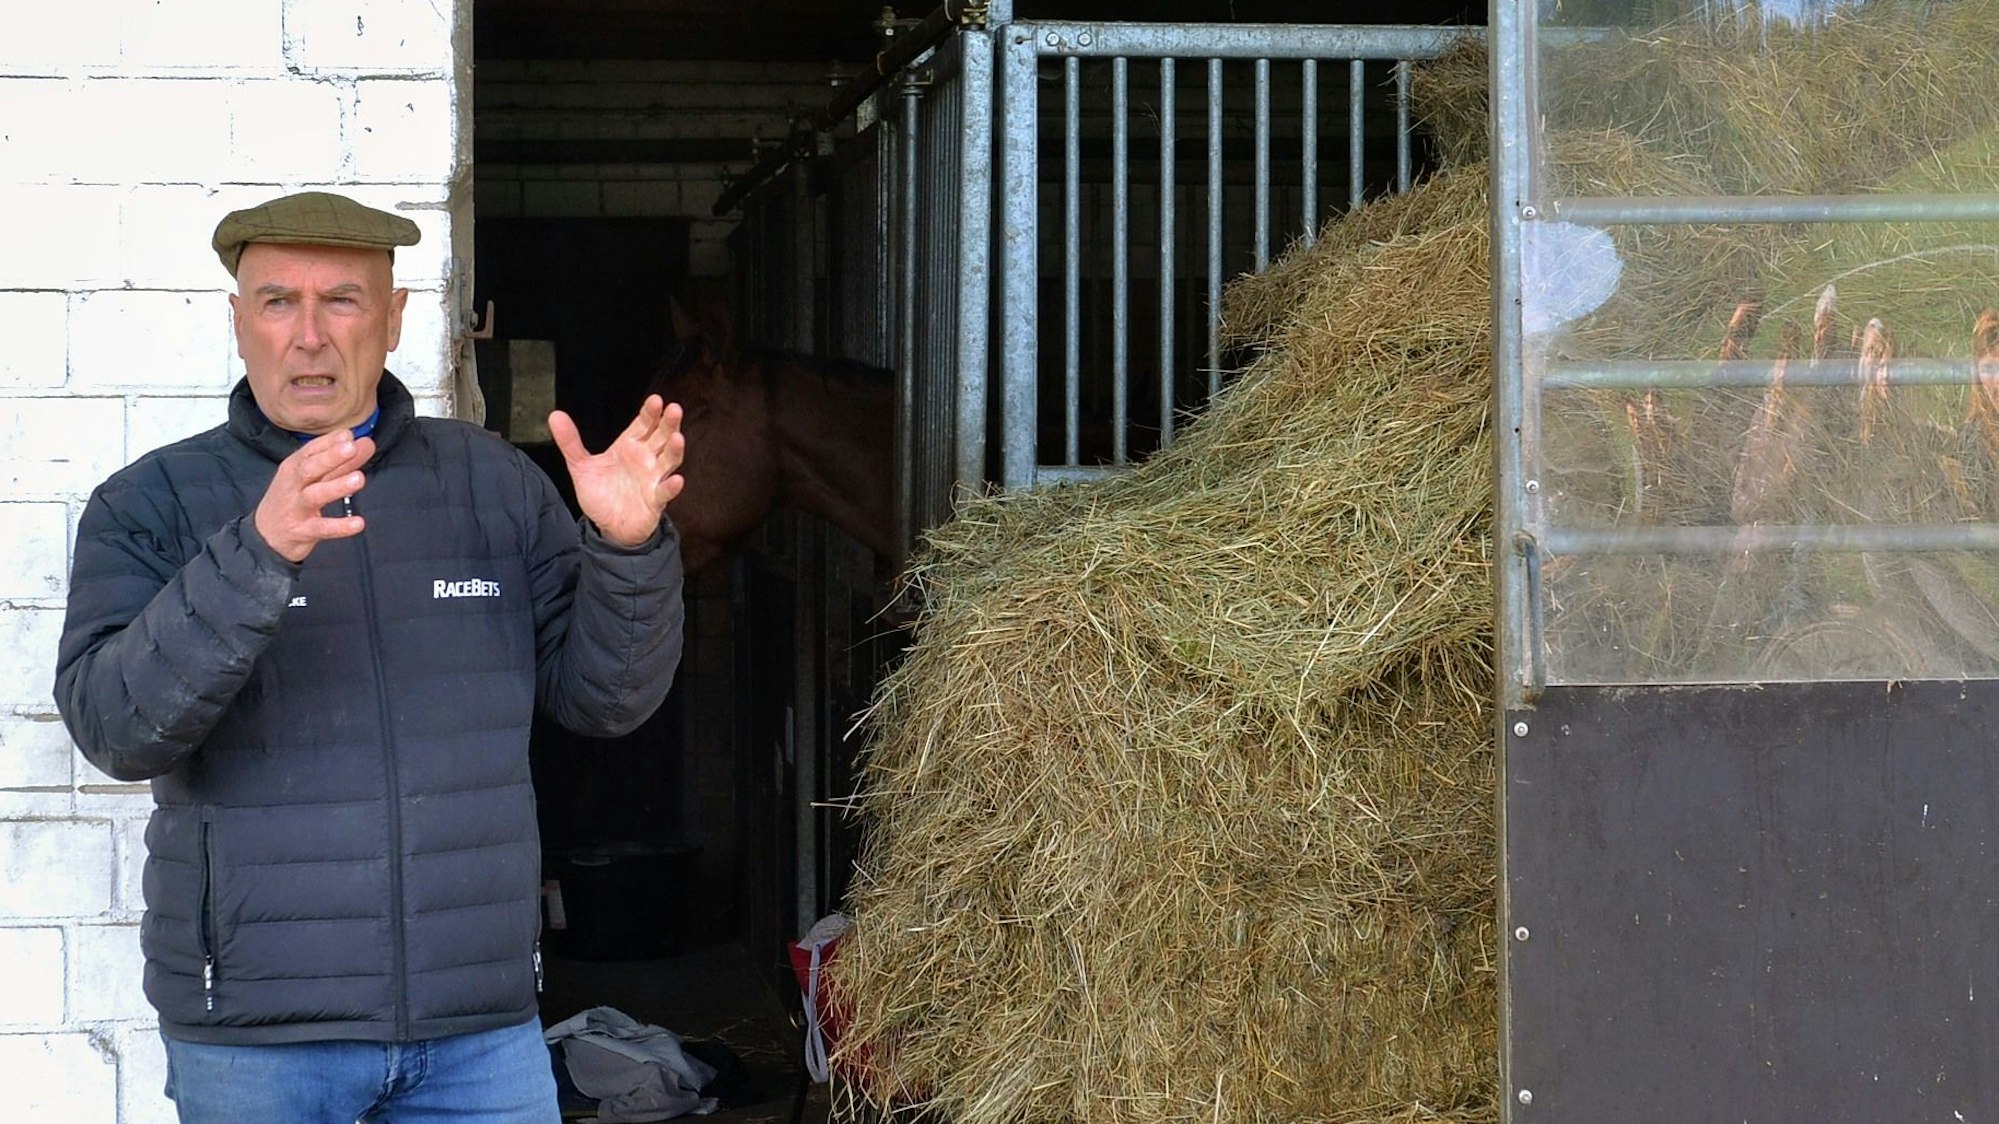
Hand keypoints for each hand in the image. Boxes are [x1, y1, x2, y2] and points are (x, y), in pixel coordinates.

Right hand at [254, 431, 372, 562]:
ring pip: (315, 495)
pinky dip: (340, 526)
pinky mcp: (302, 531)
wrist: (265, 534)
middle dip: (330, 457)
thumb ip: (340, 462)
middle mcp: (293, 484)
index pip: (311, 450)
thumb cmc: (293, 499)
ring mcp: (296, 508)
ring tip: (359, 478)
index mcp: (294, 467)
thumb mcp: (312, 478)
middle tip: (351, 448)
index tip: (348, 434)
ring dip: (337, 486)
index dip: (330, 442)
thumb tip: (366, 443)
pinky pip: (322, 528)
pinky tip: (358, 523)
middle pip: (309, 468)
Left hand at [549, 396, 685, 547]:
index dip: (650, 413)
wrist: (608, 525)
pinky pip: (665, 492)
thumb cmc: (601, 493)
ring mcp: (653, 479)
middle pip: (662, 437)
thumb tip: (554, 415)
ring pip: (669, 460)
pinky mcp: (655, 500)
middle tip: (674, 409)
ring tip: (678, 437)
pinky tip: (676, 480)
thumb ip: (570, 442)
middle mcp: (646, 459)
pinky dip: (671, 487)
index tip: (656, 400)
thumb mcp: (581, 466)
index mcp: (630, 446)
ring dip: (674, 449)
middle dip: (669, 423)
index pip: (644, 424)